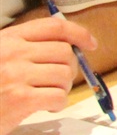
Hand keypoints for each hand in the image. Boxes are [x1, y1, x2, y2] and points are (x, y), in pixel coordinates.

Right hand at [0, 19, 95, 134]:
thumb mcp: (0, 57)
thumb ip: (25, 48)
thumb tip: (68, 46)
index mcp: (7, 40)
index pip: (53, 27)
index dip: (78, 33)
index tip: (90, 43)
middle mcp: (13, 54)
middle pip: (64, 52)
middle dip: (70, 67)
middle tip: (59, 81)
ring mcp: (16, 76)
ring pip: (64, 74)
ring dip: (63, 87)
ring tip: (48, 95)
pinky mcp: (20, 100)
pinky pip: (58, 96)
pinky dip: (58, 104)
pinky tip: (46, 107)